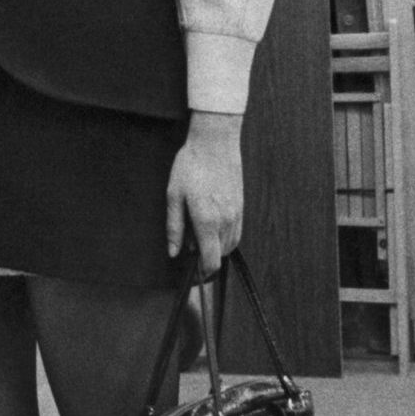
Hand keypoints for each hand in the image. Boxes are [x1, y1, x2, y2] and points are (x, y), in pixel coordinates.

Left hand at [166, 112, 243, 275]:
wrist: (215, 142)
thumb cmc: (190, 166)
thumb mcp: (173, 196)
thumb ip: (174, 227)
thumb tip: (173, 253)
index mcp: (206, 221)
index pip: (211, 261)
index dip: (202, 273)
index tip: (191, 272)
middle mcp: (225, 221)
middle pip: (220, 256)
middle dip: (205, 257)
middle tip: (188, 241)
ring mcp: (236, 214)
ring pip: (229, 245)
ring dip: (215, 246)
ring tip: (198, 228)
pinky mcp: (241, 207)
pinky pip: (235, 232)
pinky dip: (224, 236)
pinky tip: (210, 222)